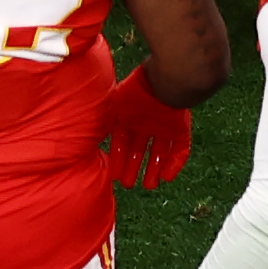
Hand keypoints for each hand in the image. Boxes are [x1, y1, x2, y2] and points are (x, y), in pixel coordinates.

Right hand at [95, 69, 192, 187]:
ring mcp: (163, 128)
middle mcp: (144, 124)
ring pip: (158, 152)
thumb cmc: (136, 92)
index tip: (113, 176)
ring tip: (148, 187)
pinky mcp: (180, 130)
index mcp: (127, 117)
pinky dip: (173, 164)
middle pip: (138, 150)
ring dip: (152, 169)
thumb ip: (102, 124)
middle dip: (132, 167)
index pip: (120, 143)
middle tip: (128, 185)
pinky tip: (166, 177)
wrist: (166, 81)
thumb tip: (87, 140)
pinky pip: (179, 150)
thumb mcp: (112, 109)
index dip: (117, 159)